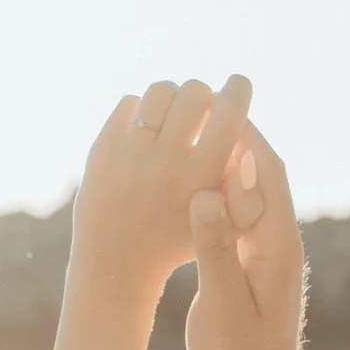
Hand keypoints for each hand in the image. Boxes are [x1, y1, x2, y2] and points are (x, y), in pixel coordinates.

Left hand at [70, 76, 252, 296]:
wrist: (118, 265)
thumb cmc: (181, 239)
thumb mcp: (224, 222)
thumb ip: (244, 180)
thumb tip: (248, 134)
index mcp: (200, 179)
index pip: (229, 112)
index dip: (239, 90)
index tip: (238, 84)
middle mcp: (164, 164)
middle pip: (194, 92)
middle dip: (202, 95)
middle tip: (201, 108)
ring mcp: (128, 156)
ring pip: (159, 91)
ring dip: (172, 97)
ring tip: (173, 115)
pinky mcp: (101, 151)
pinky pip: (128, 104)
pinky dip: (141, 110)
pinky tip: (147, 129)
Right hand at [186, 122, 304, 349]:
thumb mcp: (222, 305)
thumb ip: (215, 250)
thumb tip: (205, 196)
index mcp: (278, 247)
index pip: (267, 175)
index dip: (244, 136)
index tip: (217, 107)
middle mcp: (278, 243)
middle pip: (262, 175)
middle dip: (236, 138)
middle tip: (204, 107)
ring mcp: (268, 254)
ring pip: (249, 194)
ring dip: (225, 162)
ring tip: (193, 134)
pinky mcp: (253, 265)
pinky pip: (239, 215)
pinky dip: (218, 192)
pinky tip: (191, 183)